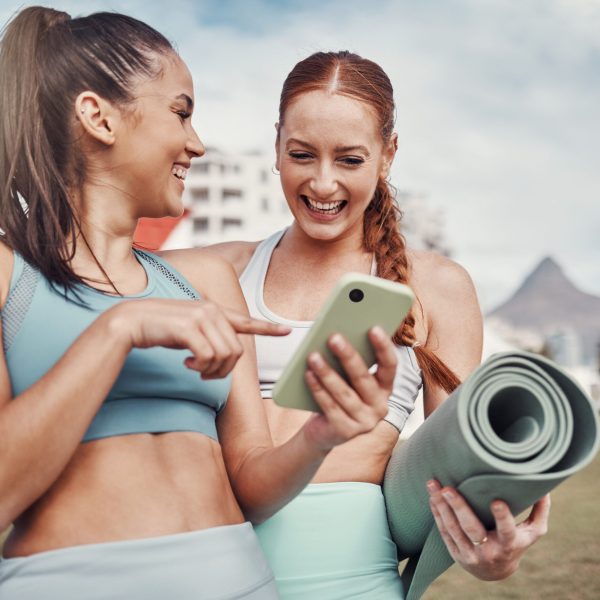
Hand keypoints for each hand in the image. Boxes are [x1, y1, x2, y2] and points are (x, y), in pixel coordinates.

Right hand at [109, 299, 289, 378]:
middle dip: (224, 370)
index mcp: (214, 311)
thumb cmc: (159, 329)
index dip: (267, 328)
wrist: (130, 321)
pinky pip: (208, 357)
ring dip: (211, 371)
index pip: (246, 320)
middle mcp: (212, 311)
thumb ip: (209, 336)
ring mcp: (201, 317)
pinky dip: (200, 367)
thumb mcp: (189, 330)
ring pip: (225, 356)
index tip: (287, 331)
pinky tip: (187, 364)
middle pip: (236, 351)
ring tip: (195, 368)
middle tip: (205, 374)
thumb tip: (226, 355)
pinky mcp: (190, 327)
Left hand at [301, 326, 396, 450]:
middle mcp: (379, 407)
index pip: (390, 366)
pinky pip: (330, 406)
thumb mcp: (348, 379)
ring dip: (327, 373)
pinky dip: (318, 389)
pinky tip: (308, 375)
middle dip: (348, 356)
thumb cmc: (337, 396)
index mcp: (384, 389)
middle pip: (363, 378)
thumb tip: (339, 335)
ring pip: (344, 393)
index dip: (383, 347)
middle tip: (333, 337)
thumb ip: (351, 362)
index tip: (373, 328)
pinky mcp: (345, 432)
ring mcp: (364, 422)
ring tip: (313, 356)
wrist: (323, 432)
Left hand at [427, 480, 550, 579]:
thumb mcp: (532, 532)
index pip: (506, 530)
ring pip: (452, 529)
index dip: (502, 517)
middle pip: (471, 529)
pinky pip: (443, 531)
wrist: (495, 571)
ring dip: (441, 506)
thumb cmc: (516, 543)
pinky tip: (432, 497)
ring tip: (434, 486)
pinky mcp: (454, 552)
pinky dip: (437, 513)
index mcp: (508, 544)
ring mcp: (469, 553)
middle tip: (448, 489)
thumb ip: (540, 511)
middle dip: (459, 507)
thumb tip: (545, 486)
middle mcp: (488, 550)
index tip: (496, 501)